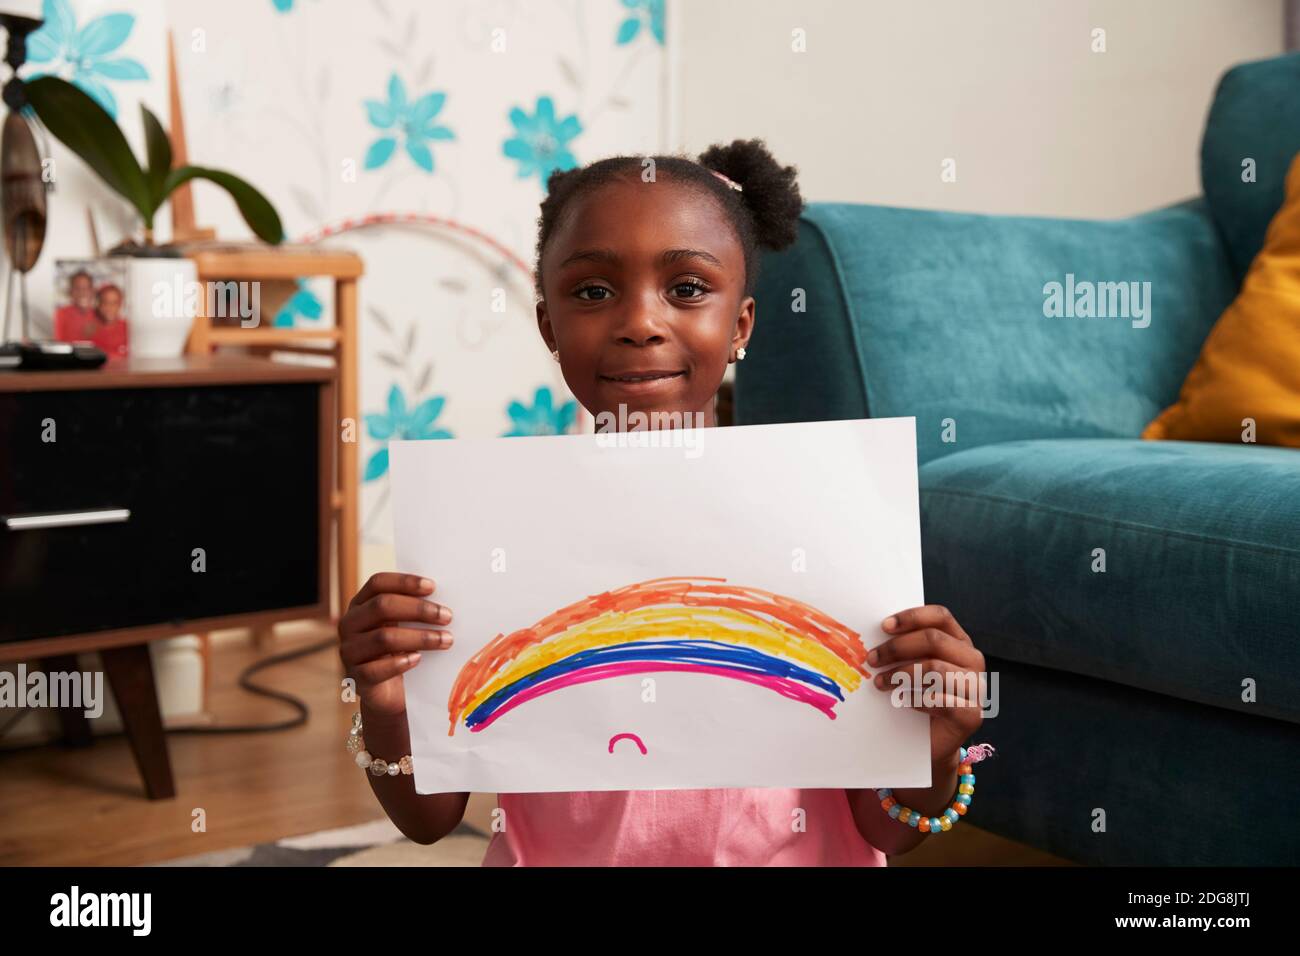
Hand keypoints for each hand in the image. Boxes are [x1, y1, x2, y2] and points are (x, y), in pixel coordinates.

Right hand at [338, 573, 453, 717]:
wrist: (389, 694)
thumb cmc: (401, 651)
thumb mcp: (404, 626)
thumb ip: (414, 611)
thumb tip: (444, 601)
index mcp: (360, 604)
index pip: (378, 583)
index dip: (404, 582)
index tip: (433, 587)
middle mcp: (349, 624)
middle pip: (381, 606)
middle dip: (418, 609)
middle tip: (447, 616)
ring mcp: (349, 651)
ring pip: (383, 637)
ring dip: (420, 637)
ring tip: (446, 640)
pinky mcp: (355, 677)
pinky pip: (376, 669)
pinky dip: (400, 663)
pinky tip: (418, 659)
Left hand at [868, 604, 984, 764]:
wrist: (929, 743)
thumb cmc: (917, 697)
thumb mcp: (911, 665)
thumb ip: (904, 647)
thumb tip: (875, 632)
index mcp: (959, 642)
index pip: (940, 616)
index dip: (912, 617)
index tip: (883, 626)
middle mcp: (972, 660)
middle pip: (934, 640)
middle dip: (897, 648)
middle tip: (872, 659)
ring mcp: (976, 688)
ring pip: (935, 668)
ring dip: (901, 675)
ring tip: (881, 683)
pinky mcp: (972, 715)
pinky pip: (941, 700)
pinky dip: (917, 699)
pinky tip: (901, 701)